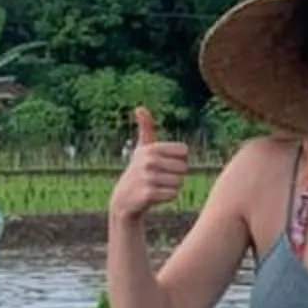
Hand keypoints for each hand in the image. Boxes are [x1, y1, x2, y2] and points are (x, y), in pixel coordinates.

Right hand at [109, 105, 188, 223]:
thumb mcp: (141, 148)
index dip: (178, 159)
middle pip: (184, 168)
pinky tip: (155, 196)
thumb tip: (140, 107)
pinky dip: (167, 197)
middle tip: (160, 177)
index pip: (184, 152)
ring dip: (171, 187)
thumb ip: (145, 128)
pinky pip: (173, 194)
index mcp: (151, 148)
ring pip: (179, 182)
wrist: (123, 199)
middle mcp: (149, 160)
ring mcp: (147, 177)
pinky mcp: (148, 194)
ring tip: (157, 186)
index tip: (165, 164)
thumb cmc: (138, 170)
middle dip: (175, 175)